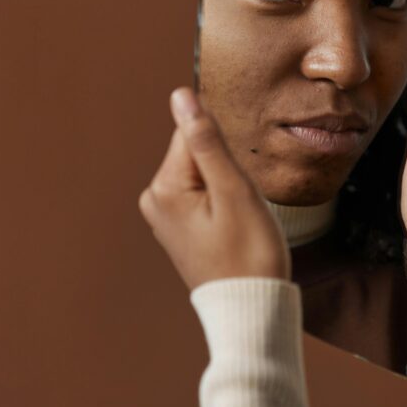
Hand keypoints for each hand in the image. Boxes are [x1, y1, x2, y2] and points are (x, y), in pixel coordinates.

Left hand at [138, 87, 289, 289]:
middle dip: (227, 171)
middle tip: (241, 210)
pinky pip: (204, 196)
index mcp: (163, 188)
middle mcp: (154, 199)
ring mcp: (164, 216)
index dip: (226, 152)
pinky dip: (224, 205)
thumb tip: (181, 95)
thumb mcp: (233, 191)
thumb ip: (207, 140)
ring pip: (205, 174)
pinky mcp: (179, 228)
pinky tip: (232, 232)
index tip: (237, 185)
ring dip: (228, 189)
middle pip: (198, 153)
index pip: (194, 133)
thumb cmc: (249, 255)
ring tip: (237, 224)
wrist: (251, 310)